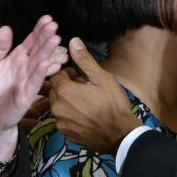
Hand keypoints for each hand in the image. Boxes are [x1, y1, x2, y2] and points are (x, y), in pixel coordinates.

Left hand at [0, 17, 60, 159]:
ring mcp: (28, 81)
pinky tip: (47, 63)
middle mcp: (26, 67)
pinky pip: (34, 83)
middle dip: (46, 38)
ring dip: (48, 52)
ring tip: (56, 39)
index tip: (48, 19)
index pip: (31, 41)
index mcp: (19, 58)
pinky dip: (40, 73)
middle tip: (54, 25)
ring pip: (39, 64)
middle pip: (38, 50)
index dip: (39, 30)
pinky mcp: (26, 96)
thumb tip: (6, 27)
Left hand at [48, 38, 138, 153]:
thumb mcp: (102, 78)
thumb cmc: (113, 104)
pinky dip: (71, 115)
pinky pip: (64, 120)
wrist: (121, 135)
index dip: (67, 74)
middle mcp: (57, 108)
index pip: (55, 76)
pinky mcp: (67, 134)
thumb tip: (73, 40)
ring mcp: (61, 123)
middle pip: (55, 91)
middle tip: (84, 87)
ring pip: (59, 106)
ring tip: (86, 101)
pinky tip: (86, 115)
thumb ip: (84, 60)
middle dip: (66, 87)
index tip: (79, 76)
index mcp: (64, 92)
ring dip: (68, 101)